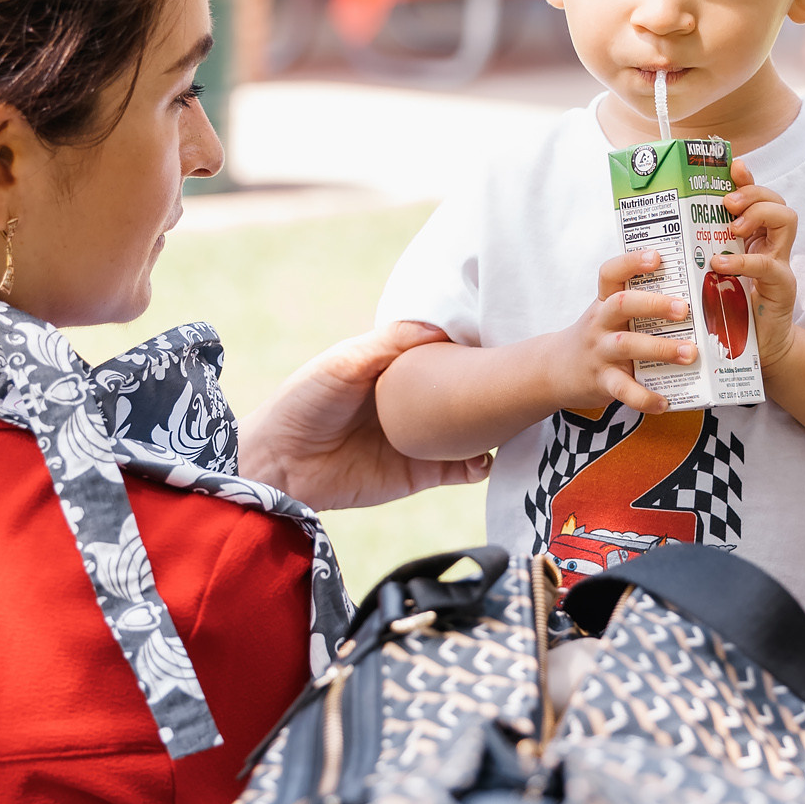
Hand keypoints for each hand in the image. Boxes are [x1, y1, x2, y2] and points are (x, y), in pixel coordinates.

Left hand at [240, 322, 492, 510]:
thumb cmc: (304, 403)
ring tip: (516, 418)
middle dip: (496, 386)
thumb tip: (443, 330)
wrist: (280, 465)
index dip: (475, 345)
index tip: (505, 336)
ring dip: (497, 427)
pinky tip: (487, 457)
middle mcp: (417, 401)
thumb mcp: (345, 362)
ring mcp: (423, 438)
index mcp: (399, 367)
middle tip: (524, 379)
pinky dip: (481, 465)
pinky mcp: (421, 473)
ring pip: (474, 430)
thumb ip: (391, 343)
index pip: (448, 352)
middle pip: (468, 391)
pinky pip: (462, 468)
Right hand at [545, 249, 696, 416]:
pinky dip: (644, 397)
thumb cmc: (597, 339)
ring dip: (660, 348)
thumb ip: (639, 309)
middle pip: (622, 304)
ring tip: (689, 353)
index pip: (611, 273)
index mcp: (604, 302)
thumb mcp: (608, 317)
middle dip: (654, 304)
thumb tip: (695, 303)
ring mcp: (599, 352)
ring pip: (627, 345)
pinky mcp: (601, 381)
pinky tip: (664, 402)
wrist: (554, 370)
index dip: (632, 262)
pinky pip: (623, 389)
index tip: (657, 257)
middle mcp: (600, 323)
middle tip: (684, 309)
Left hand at [712, 161, 800, 368]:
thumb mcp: (707, 275)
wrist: (749, 353)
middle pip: (777, 200)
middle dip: (753, 193)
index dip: (747, 179)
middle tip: (727, 203)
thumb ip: (696, 253)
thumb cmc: (726, 312)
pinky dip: (744, 260)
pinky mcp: (782, 287)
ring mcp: (780, 263)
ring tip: (732, 225)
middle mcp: (771, 245)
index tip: (733, 166)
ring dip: (759, 214)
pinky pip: (769, 264)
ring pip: (787, 219)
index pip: (758, 197)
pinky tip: (721, 263)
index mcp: (753, 238)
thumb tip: (660, 231)